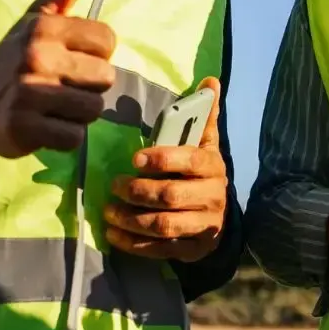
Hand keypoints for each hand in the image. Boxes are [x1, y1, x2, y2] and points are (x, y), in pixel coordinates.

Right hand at [0, 0, 114, 159]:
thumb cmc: (17, 54)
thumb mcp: (41, 15)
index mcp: (46, 26)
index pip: (108, 40)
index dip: (97, 53)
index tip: (74, 57)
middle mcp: (38, 56)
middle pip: (105, 77)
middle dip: (89, 86)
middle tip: (63, 85)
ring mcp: (30, 93)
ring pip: (93, 109)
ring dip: (79, 113)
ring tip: (56, 106)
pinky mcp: (25, 128)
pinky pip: (74, 137)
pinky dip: (65, 137)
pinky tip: (47, 125)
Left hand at [104, 77, 227, 262]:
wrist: (220, 217)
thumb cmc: (202, 173)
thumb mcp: (206, 144)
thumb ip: (203, 115)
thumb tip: (210, 80)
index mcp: (213, 166)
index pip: (190, 161)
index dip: (162, 159)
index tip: (134, 159)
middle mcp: (212, 197)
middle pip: (171, 196)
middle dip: (138, 191)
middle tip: (114, 186)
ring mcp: (203, 226)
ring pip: (164, 226)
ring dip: (131, 219)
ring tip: (108, 211)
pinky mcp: (192, 250)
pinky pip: (161, 249)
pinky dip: (134, 244)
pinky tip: (113, 234)